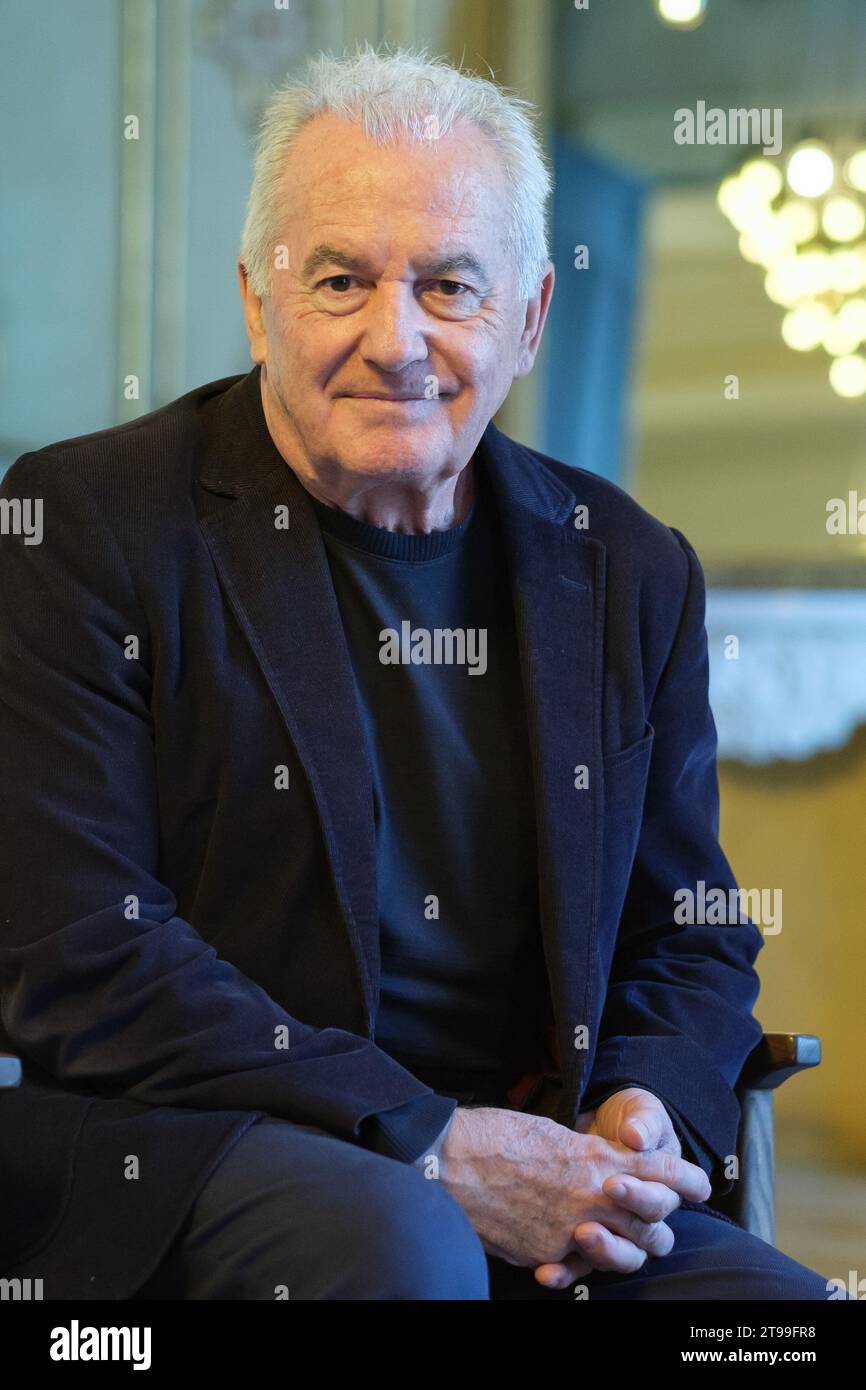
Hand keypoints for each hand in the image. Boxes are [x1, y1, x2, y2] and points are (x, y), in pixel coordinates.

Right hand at [433, 1104, 710, 1280]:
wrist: (449, 1162)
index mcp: (595, 1158)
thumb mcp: (550, 1131)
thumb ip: (583, 1152)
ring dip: (629, 1248)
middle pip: (654, 1222)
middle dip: (661, 1221)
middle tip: (655, 1215)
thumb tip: (597, 1162)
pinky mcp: (545, 1254)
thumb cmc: (494, 1135)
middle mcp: (592, 1197)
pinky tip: (572, 1255)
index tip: (700, 1183)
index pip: (661, 1170)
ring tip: (616, 1238)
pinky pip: (578, 1268)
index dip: (687, 1179)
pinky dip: (580, 1263)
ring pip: (626, 1253)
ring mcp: (570, 1231)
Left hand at [534, 1086, 707, 1289]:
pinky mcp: (588, 1241)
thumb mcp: (639, 1110)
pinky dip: (565, 1272)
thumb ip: (643, 1121)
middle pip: (651, 1236)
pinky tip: (546, 1271)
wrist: (589, 1119)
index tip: (614, 1183)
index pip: (667, 1199)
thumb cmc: (627, 1118)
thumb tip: (636, 1137)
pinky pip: (582, 1267)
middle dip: (626, 1222)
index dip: (645, 1197)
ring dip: (605, 1251)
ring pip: (624, 1257)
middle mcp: (646, 1214)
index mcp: (667, 1184)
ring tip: (580, 1234)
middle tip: (600, 1199)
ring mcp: (618, 1231)